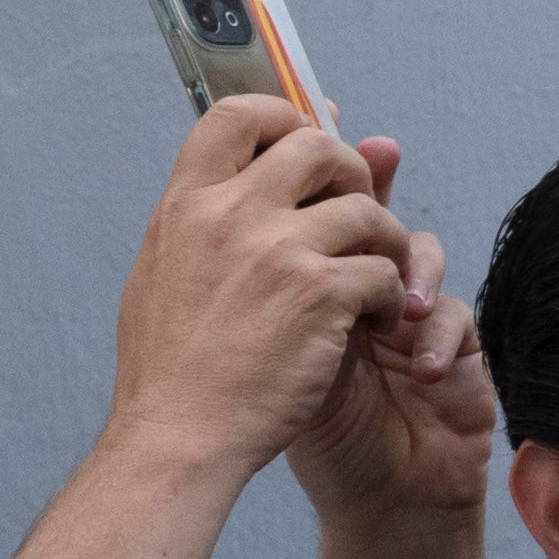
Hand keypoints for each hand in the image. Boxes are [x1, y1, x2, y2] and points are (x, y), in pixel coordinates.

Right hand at [99, 94, 415, 497]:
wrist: (177, 443)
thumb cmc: (173, 370)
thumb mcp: (165, 274)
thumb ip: (210, 216)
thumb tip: (260, 162)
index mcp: (184, 208)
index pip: (237, 115)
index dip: (283, 117)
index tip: (306, 143)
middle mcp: (228, 217)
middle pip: (316, 145)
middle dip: (350, 175)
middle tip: (356, 219)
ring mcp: (277, 252)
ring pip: (366, 206)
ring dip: (384, 240)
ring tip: (377, 279)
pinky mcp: (321, 293)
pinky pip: (384, 267)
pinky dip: (392, 294)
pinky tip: (378, 321)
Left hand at [285, 154, 500, 539]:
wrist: (371, 505)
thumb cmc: (312, 439)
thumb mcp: (268, 358)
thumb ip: (262, 294)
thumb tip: (226, 223)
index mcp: (305, 284)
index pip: (318, 211)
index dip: (329, 171)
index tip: (329, 137)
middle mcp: (359, 289)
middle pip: (375, 213)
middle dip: (372, 204)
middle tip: (363, 203)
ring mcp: (410, 314)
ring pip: (421, 252)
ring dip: (408, 271)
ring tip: (391, 310)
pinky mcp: (457, 346)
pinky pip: (453, 315)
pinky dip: (436, 335)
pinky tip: (417, 365)